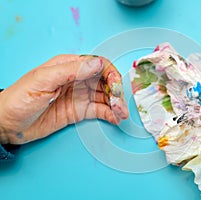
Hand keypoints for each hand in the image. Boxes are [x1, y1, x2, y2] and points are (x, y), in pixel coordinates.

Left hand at [0, 55, 128, 143]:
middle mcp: (77, 79)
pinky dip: (110, 114)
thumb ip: (71, 70)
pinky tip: (115, 119)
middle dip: (116, 91)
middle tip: (120, 105)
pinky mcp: (79, 111)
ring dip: (116, 105)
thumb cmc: (19, 98)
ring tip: (121, 115)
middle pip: (105, 81)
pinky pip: (99, 110)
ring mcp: (79, 96)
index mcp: (69, 66)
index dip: (110, 74)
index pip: (97, 64)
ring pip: (105, 97)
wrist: (7, 123)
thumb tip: (98, 63)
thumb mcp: (43, 80)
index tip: (115, 86)